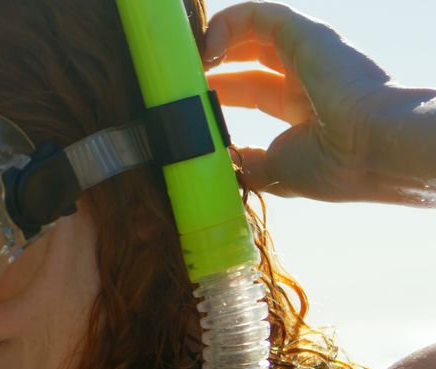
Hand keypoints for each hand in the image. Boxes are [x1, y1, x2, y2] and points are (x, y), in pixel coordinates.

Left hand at [202, 1, 429, 204]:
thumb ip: (248, 163)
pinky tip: (205, 50)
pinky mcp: (305, 32)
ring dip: (211, 43)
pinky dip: (225, 24)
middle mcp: (305, 77)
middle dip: (209, 68)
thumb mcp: (277, 172)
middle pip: (245, 59)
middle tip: (179, 83)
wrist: (370, 148)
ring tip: (187, 65)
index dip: (217, 93)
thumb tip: (221, 163)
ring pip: (250, 31)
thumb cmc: (332, 167)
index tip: (186, 105)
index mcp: (303, 110)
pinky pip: (257, 14)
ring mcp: (307, 52)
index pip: (249, 91)